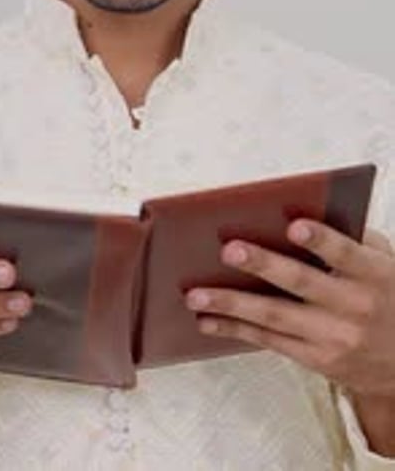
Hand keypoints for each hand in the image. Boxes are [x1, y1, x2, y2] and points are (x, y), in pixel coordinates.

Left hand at [186, 221, 394, 398]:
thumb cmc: (388, 294)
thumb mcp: (387, 262)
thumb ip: (354, 238)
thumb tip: (305, 210)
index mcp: (374, 274)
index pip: (346, 253)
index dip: (321, 241)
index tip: (294, 226)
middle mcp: (354, 307)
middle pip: (302, 284)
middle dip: (263, 265)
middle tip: (229, 250)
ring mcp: (334, 338)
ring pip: (276, 318)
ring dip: (232, 305)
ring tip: (195, 293)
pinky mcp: (317, 361)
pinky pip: (270, 342)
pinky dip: (235, 329)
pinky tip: (207, 319)